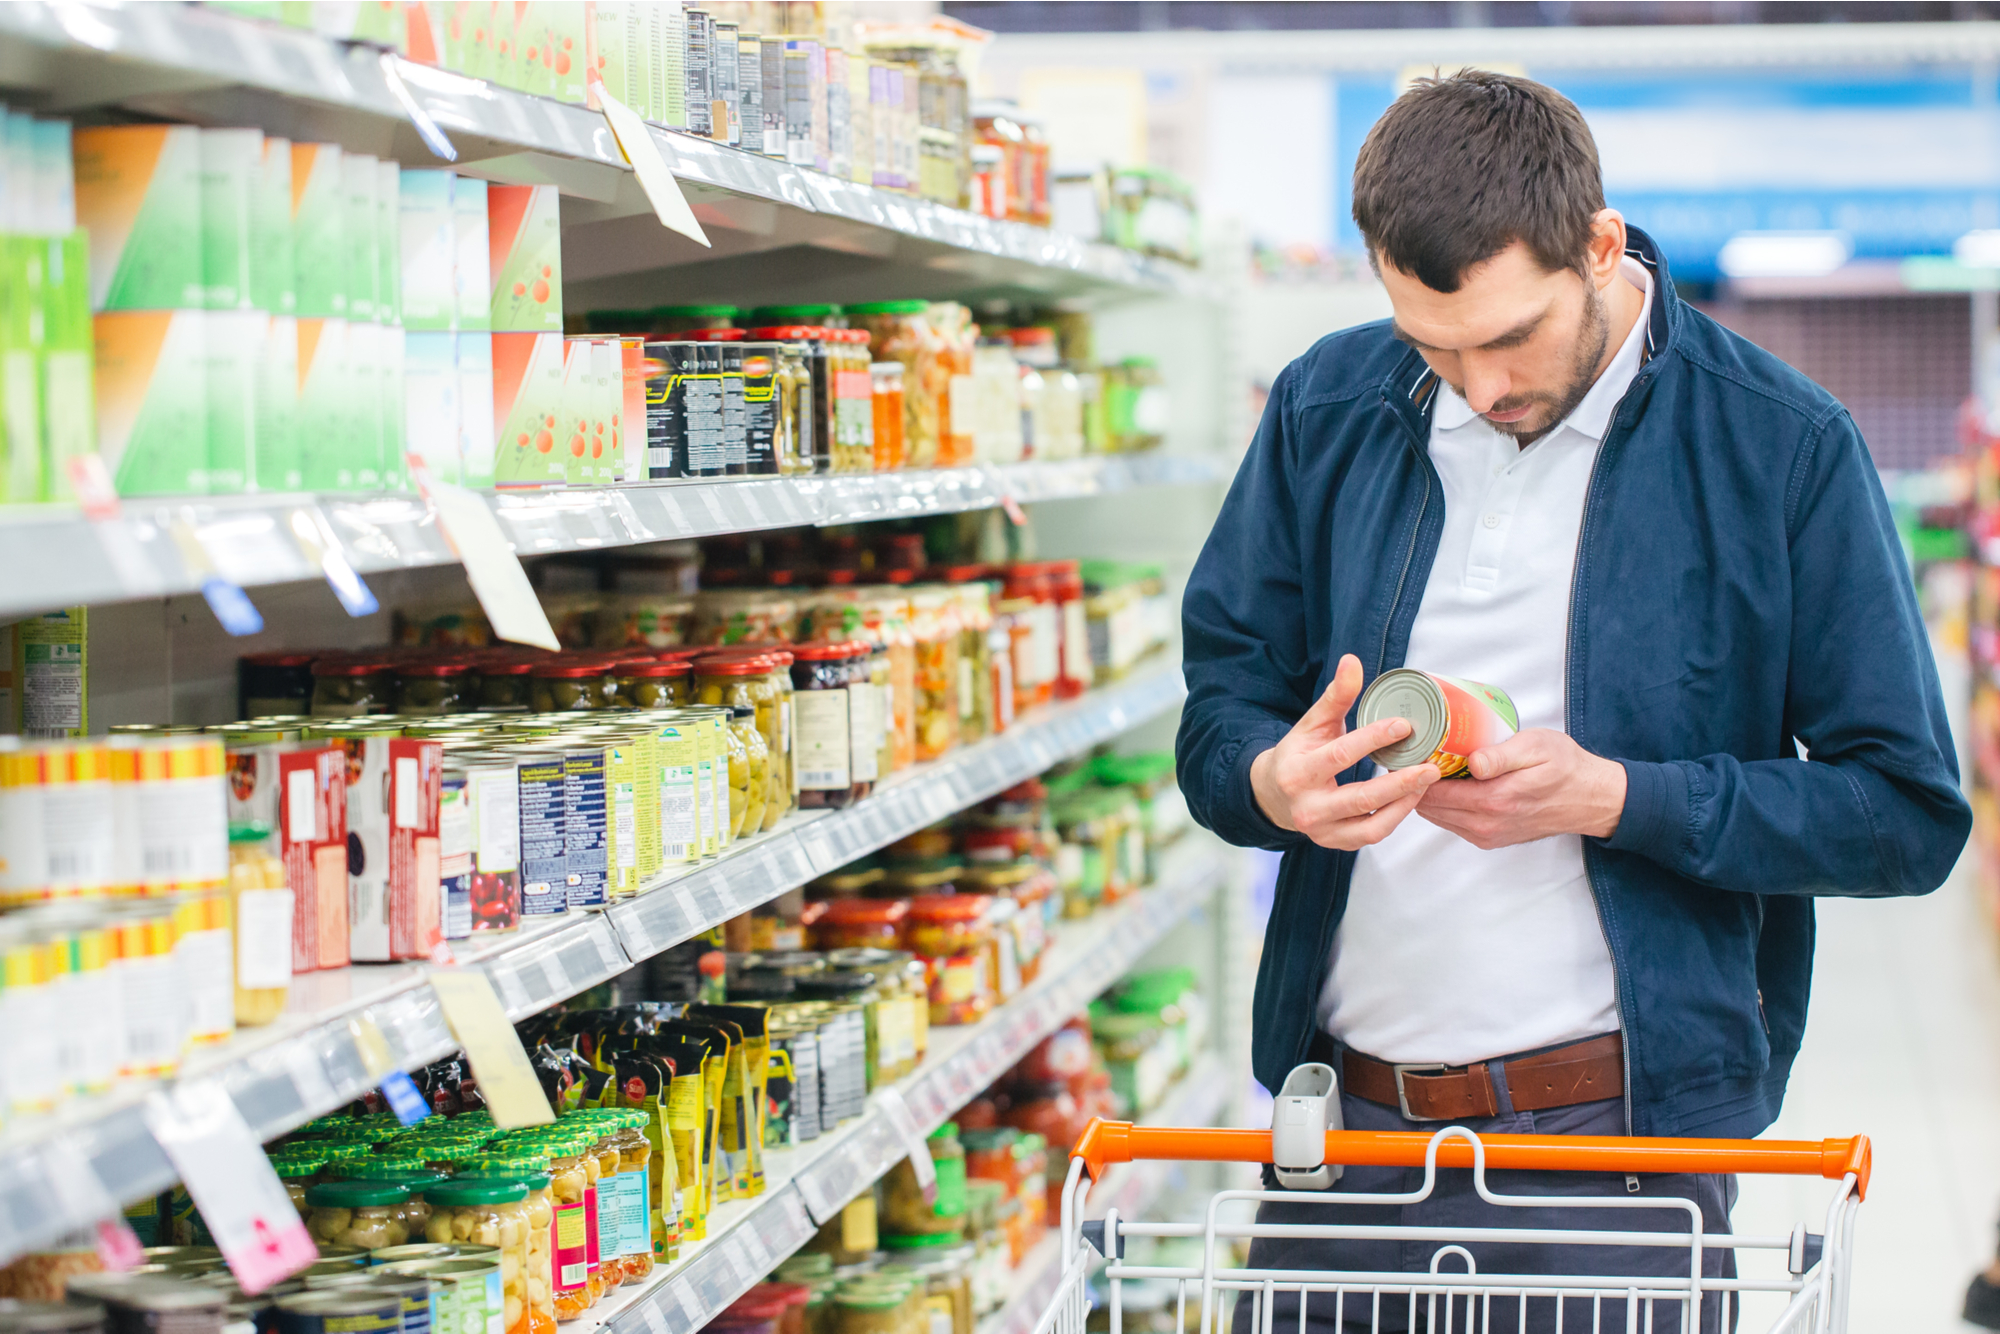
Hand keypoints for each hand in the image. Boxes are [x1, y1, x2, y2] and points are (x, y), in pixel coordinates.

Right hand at [1250, 654, 1441, 849]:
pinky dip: (1395, 817)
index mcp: (1297, 773)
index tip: (1405, 725)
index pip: (1340, 755)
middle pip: (1361, 798)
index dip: (1374, 739)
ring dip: (1404, 804)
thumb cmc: (1298, 753)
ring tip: (1427, 782)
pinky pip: (1373, 835)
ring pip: (1372, 825)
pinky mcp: (1336, 843)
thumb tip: (1352, 661)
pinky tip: (1412, 798)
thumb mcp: (1311, 723)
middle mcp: (1307, 807)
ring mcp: (1322, 831)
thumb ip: (1335, 696)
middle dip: (1401, 783)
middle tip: (1432, 767)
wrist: (1273, 795)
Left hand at [1415, 728, 1626, 848]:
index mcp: (1494, 801)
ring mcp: (1487, 835)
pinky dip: (1444, 806)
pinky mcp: (1490, 839)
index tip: (1413, 750)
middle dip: (1417, 783)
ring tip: (1429, 767)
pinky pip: (1453, 823)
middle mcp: (1486, 825)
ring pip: (1437, 817)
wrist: (1590, 798)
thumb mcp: (1536, 748)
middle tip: (1415, 756)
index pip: (1432, 792)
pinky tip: (1449, 784)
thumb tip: (1473, 762)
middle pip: (1429, 807)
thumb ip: (1501, 756)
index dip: (1416, 771)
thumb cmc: (1565, 767)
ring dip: (1428, 795)